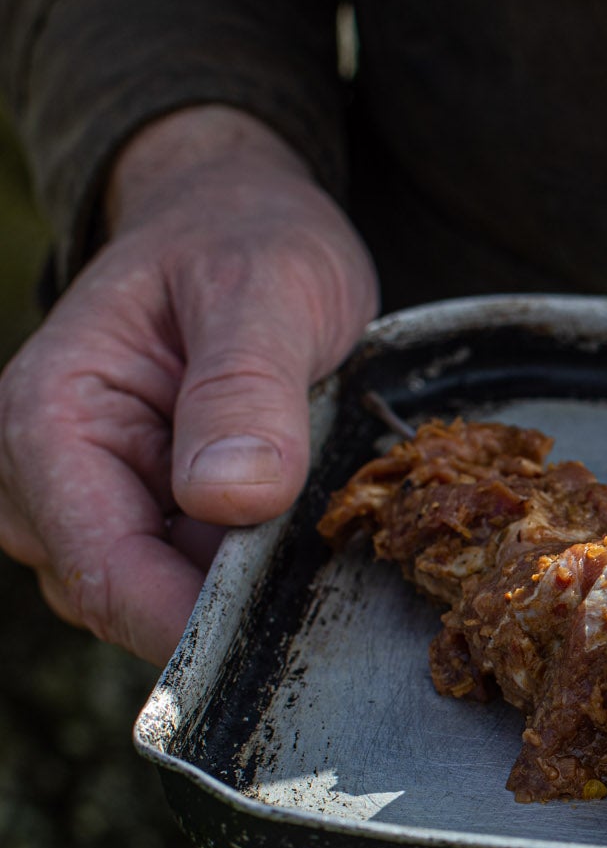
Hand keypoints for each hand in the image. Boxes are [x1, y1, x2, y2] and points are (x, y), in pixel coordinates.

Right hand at [0, 105, 376, 662]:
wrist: (238, 218)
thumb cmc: (245, 239)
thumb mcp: (268, 290)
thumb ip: (246, 388)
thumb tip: (231, 496)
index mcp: (47, 416)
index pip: (102, 569)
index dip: (190, 621)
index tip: (281, 629)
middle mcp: (41, 474)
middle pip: (122, 599)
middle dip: (223, 606)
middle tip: (324, 558)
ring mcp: (83, 502)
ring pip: (153, 601)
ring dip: (238, 588)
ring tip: (313, 522)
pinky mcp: (134, 517)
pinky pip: (183, 581)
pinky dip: (243, 571)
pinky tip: (295, 528)